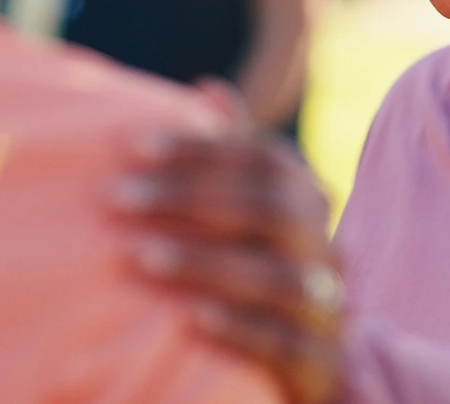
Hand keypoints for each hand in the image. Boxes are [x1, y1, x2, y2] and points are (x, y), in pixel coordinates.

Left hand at [111, 82, 344, 403]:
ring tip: (141, 256)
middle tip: (119, 197)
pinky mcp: (323, 361)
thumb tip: (210, 88)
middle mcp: (327, 244)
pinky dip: (241, 328)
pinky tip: (191, 320)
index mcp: (308, 199)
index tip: (131, 146)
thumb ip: (232, 156)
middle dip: (191, 198)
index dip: (199, 149)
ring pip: (278, 276)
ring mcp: (330, 304)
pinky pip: (287, 343)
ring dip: (205, 262)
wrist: (312, 361)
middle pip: (270, 209)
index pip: (263, 159)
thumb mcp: (251, 212)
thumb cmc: (262, 269)